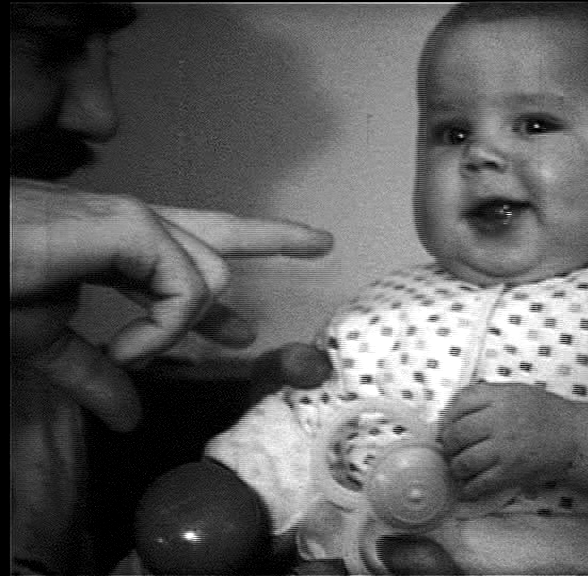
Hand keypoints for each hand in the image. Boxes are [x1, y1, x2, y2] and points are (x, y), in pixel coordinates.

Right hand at [11, 179, 333, 429]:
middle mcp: (130, 224)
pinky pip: (180, 283)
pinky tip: (129, 346)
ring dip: (180, 325)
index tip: (295, 247)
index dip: (245, 241)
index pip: (193, 238)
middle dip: (272, 237)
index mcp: (114, 245)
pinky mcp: (119, 225)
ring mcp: (128, 220)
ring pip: (208, 270)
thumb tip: (130, 412)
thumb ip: (95, 371)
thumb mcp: (44, 340)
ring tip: (135, 350)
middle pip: (219, 231)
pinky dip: (162, 326)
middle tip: (321, 242)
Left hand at [440, 382, 577, 499]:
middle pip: (457, 433)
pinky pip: (480, 483)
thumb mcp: (515, 392)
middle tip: (450, 449)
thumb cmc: (544, 413)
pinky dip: (469, 488)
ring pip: (464, 461)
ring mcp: (505, 447)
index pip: (460, 401)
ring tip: (459, 468)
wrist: (576, 437)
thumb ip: (487, 397)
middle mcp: (500, 420)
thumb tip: (452, 413)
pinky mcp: (511, 471)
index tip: (447, 425)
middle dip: (448, 444)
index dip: (448, 415)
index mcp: (500, 396)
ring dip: (456, 467)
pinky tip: (469, 487)